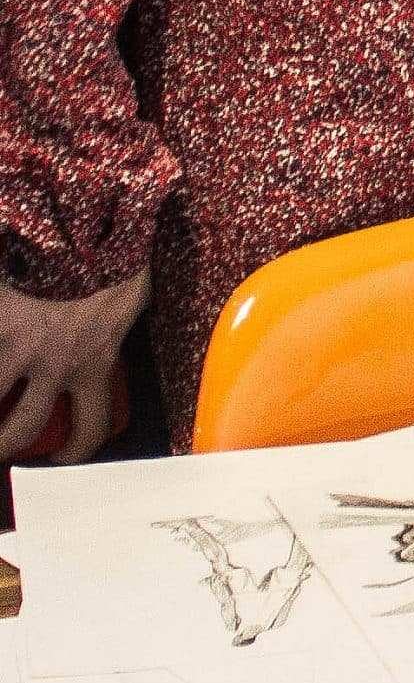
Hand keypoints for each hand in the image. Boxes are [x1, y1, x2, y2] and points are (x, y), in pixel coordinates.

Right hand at [0, 271, 144, 463]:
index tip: (63, 456)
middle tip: (0, 448)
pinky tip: (0, 337)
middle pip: (19, 429)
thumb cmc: (119, 259)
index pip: (90, 426)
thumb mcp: (132, 300)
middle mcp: (53, 363)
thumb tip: (117, 320)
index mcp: (94, 362)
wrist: (92, 226)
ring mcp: (17, 345)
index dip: (76, 451)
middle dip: (1, 446)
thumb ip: (118, 323)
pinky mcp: (0, 322)